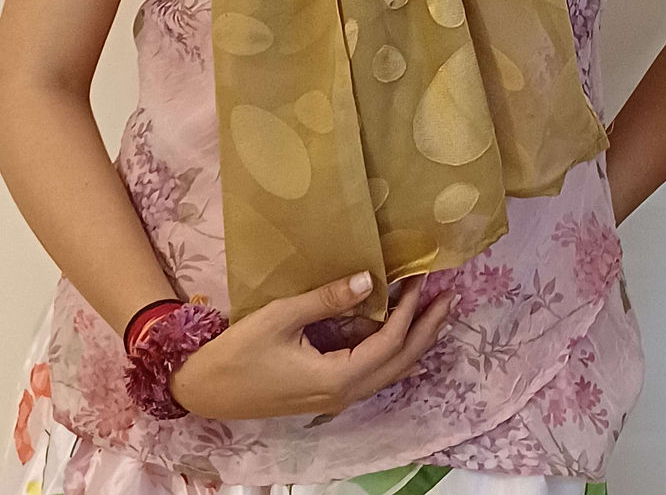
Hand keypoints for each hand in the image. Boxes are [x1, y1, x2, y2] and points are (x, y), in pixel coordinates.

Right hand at [168, 272, 452, 419]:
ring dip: (415, 341)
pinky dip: (393, 352)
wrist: (204, 390)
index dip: (410, 310)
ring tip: (435, 312)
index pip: (389, 342)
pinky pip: (373, 373)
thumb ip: (328, 299)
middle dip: (427, 329)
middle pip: (399, 362)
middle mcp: (344, 393)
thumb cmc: (239, 352)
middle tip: (450, 297)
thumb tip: (372, 279)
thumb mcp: (282, 317)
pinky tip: (399, 334)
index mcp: (337, 377)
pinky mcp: (325, 393)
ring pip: (389, 371)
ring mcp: (335, 397)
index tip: (424, 279)